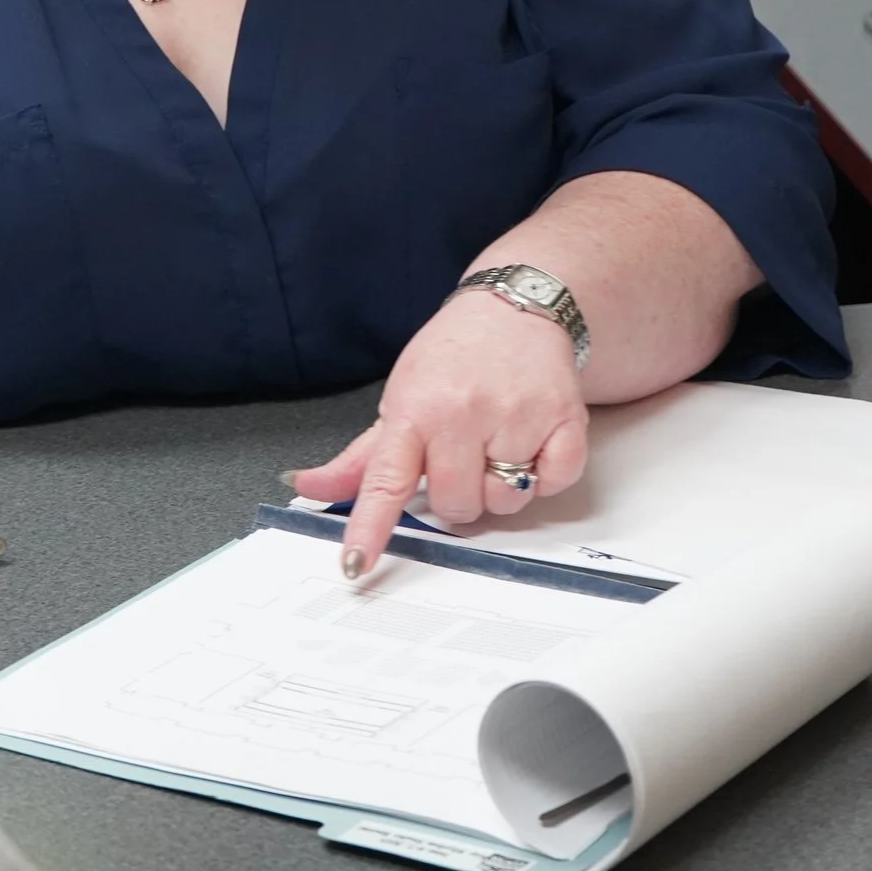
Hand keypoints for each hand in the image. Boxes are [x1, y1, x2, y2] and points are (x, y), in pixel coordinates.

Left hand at [289, 295, 589, 577]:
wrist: (512, 308)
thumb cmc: (453, 358)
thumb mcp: (398, 400)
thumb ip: (358, 458)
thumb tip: (307, 486)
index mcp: (414, 410)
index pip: (385, 481)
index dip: (369, 526)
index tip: (357, 562)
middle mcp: (462, 413)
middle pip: (457, 505)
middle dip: (458, 493)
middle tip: (461, 453)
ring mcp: (515, 415)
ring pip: (506, 502)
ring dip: (501, 486)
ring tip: (496, 441)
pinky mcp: (564, 418)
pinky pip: (553, 485)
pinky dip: (544, 475)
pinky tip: (530, 440)